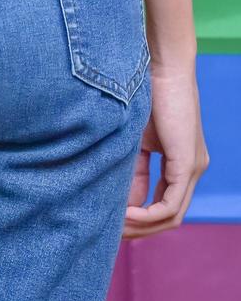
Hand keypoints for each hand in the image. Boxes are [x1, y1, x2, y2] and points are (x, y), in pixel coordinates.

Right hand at [124, 59, 207, 237]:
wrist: (161, 67)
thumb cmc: (143, 94)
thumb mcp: (133, 139)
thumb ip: (130, 166)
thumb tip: (118, 197)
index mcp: (179, 163)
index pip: (161, 203)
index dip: (135, 218)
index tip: (107, 221)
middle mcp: (191, 170)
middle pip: (169, 217)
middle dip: (139, 229)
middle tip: (108, 233)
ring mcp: (192, 168)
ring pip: (172, 215)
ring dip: (142, 226)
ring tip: (114, 226)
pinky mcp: (186, 163)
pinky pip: (171, 203)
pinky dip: (148, 215)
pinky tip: (126, 215)